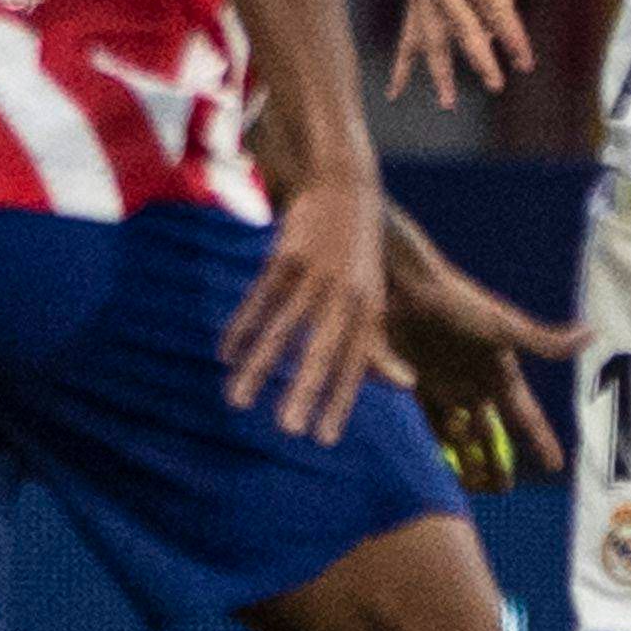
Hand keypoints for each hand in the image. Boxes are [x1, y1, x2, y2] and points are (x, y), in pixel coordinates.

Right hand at [220, 176, 398, 444]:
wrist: (345, 190)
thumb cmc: (360, 256)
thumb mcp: (376, 298)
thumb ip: (381, 343)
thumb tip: (405, 384)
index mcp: (369, 311)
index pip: (354, 366)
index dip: (338, 402)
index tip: (323, 440)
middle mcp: (344, 296)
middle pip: (320, 352)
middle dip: (303, 391)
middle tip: (287, 431)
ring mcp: (315, 276)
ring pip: (282, 330)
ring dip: (258, 367)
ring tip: (237, 401)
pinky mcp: (287, 257)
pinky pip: (259, 300)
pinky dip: (241, 328)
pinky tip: (225, 355)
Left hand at [387, 251, 583, 492]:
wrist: (409, 285)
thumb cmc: (459, 303)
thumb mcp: (504, 327)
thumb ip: (544, 340)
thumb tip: (592, 334)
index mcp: (501, 373)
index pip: (525, 417)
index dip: (541, 441)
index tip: (556, 466)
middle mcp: (477, 382)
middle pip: (491, 434)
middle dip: (499, 461)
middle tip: (504, 490)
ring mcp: (447, 384)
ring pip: (460, 435)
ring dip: (467, 460)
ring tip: (473, 487)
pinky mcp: (418, 382)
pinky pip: (430, 422)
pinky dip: (437, 443)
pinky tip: (440, 463)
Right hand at [391, 0, 533, 106]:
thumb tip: (493, 37)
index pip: (494, 10)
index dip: (512, 39)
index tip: (526, 63)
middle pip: (461, 27)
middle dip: (480, 59)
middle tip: (496, 85)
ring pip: (429, 36)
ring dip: (439, 70)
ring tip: (447, 102)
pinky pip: (408, 32)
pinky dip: (402, 62)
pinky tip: (397, 90)